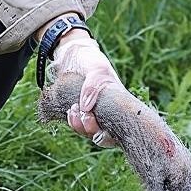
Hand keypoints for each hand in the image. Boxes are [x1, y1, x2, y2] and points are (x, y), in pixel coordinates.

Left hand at [50, 31, 120, 146]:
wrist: (74, 54)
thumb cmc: (92, 61)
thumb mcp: (96, 69)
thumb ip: (93, 87)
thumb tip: (86, 109)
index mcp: (119, 105)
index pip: (120, 129)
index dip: (110, 136)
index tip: (100, 129)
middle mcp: (108, 112)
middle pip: (103, 135)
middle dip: (91, 130)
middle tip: (85, 116)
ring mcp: (94, 113)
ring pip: (88, 131)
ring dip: (80, 125)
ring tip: (74, 109)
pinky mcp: (80, 113)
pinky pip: (78, 125)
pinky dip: (73, 121)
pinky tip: (71, 111)